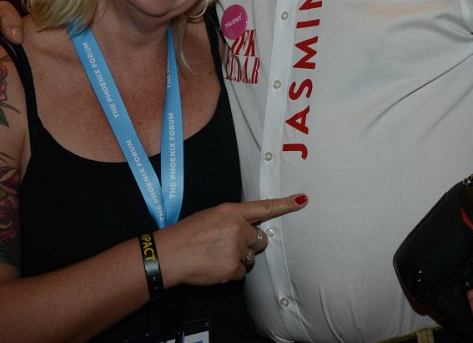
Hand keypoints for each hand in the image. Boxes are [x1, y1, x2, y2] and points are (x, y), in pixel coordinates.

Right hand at [155, 194, 307, 286]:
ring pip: (250, 257)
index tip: (302, 200)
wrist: (170, 255)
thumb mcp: (210, 216)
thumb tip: (245, 229)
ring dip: (239, 258)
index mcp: (231, 211)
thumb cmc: (186, 234)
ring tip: (216, 256)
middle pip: (260, 239)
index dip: (284, 205)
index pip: (263, 207)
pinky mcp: (234, 268)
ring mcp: (237, 249)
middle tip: (229, 245)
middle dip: (251, 243)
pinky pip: (241, 272)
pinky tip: (214, 266)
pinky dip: (231, 271)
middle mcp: (238, 228)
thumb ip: (231, 220)